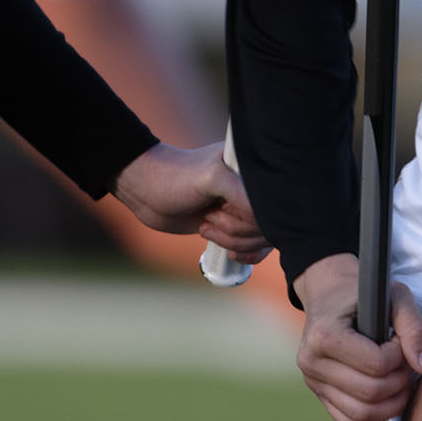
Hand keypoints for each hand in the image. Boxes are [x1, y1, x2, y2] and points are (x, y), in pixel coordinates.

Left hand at [111, 142, 269, 258]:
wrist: (146, 192)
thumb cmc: (174, 178)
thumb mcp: (211, 179)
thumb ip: (244, 193)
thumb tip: (268, 218)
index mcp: (253, 167)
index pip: (275, 201)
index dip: (255, 215)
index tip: (225, 210)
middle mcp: (253, 186)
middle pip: (270, 224)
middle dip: (238, 229)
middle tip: (210, 216)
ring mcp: (245, 206)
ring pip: (262, 239)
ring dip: (233, 241)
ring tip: (207, 226)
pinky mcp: (236, 224)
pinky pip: (256, 246)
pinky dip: (245, 254)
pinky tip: (228, 253)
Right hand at [290, 254, 421, 420]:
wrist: (330, 293)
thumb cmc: (363, 292)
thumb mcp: (394, 296)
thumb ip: (413, 329)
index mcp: (324, 335)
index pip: (375, 364)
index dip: (399, 357)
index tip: (400, 341)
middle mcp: (311, 362)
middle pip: (370, 392)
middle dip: (400, 382)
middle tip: (408, 363)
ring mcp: (314, 383)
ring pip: (361, 414)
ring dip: (393, 405)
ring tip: (404, 382)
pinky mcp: (321, 396)